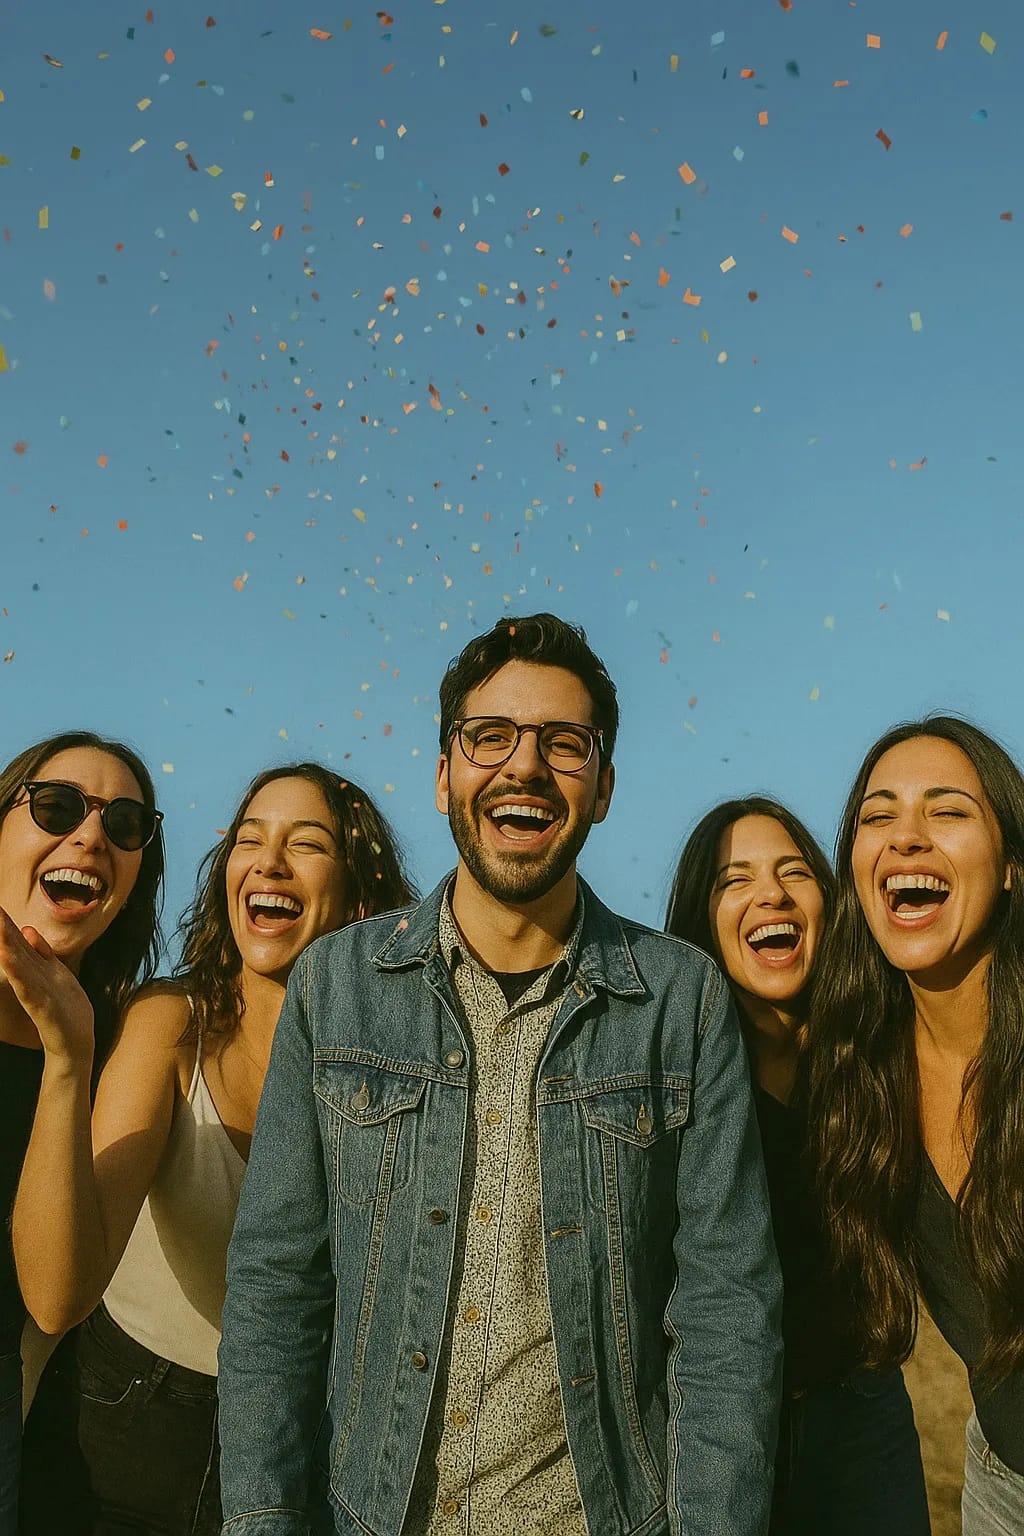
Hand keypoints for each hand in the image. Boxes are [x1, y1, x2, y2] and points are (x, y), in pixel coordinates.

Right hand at [0, 908, 93, 1065]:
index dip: (6, 923)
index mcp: (37, 969)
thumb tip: (27, 929)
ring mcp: (36, 993)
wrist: (75, 1045)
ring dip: (7, 947)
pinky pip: (28, 989)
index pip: (18, 941)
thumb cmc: (66, 1010)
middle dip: (2, 930)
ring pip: (19, 966)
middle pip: (15, 949)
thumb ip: (42, 953)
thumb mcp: (56, 974)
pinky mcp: (42, 1009)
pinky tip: (10, 961)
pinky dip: (18, 975)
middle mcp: (32, 979)